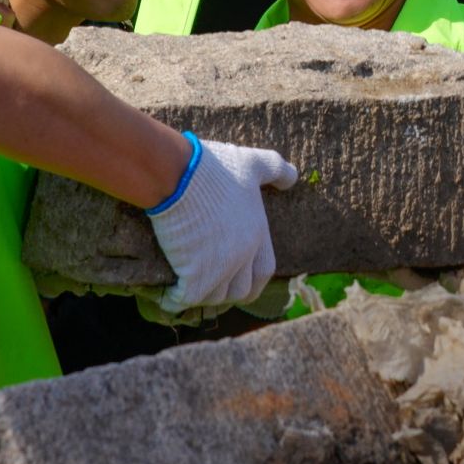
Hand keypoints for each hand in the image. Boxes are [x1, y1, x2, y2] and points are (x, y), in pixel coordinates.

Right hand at [146, 135, 299, 312]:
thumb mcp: (251, 162)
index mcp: (257, 233)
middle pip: (242, 291)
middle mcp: (242, 256)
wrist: (178, 174)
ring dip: (203, 295)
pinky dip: (176, 300)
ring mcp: (220, 268)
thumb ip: (275, 168)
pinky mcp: (194, 276)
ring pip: (215, 297)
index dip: (253, 278)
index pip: (265, 270)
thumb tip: (293, 178)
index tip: (239, 279)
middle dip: (230, 293)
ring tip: (189, 288)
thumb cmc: (213, 168)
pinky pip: (186, 300)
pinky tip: (169, 296)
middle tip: (212, 287)